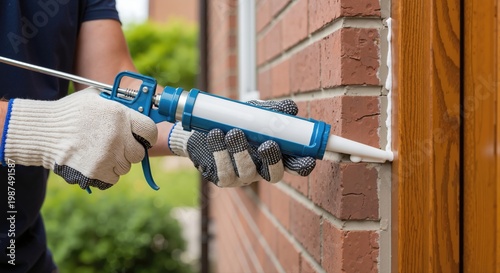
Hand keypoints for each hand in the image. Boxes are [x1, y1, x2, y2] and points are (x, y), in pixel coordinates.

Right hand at [1, 88, 157, 189]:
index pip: (150, 131)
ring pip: (125, 167)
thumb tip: (135, 106)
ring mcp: (108, 156)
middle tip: (117, 147)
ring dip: (116, 163)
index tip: (142, 138)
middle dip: (130, 151)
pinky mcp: (97, 173)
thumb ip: (117, 104)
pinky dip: (105, 174)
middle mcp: (118, 137)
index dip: (147, 136)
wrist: (43, 132)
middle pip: (139, 153)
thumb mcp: (95, 98)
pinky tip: (93, 163)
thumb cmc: (69, 113)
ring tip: (99, 153)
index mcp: (120, 115)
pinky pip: (112, 179)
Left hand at [168, 99, 315, 186]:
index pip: (295, 166)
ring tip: (233, 132)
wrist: (204, 128)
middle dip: (273, 161)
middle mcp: (261, 169)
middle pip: (274, 175)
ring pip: (247, 171)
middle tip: (267, 144)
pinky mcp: (223, 178)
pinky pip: (224, 171)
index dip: (303, 165)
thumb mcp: (255, 112)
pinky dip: (220, 153)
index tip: (308, 159)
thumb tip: (291, 108)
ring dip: (241, 151)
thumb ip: (272, 111)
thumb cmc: (237, 121)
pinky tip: (215, 135)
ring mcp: (242, 176)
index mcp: (276, 155)